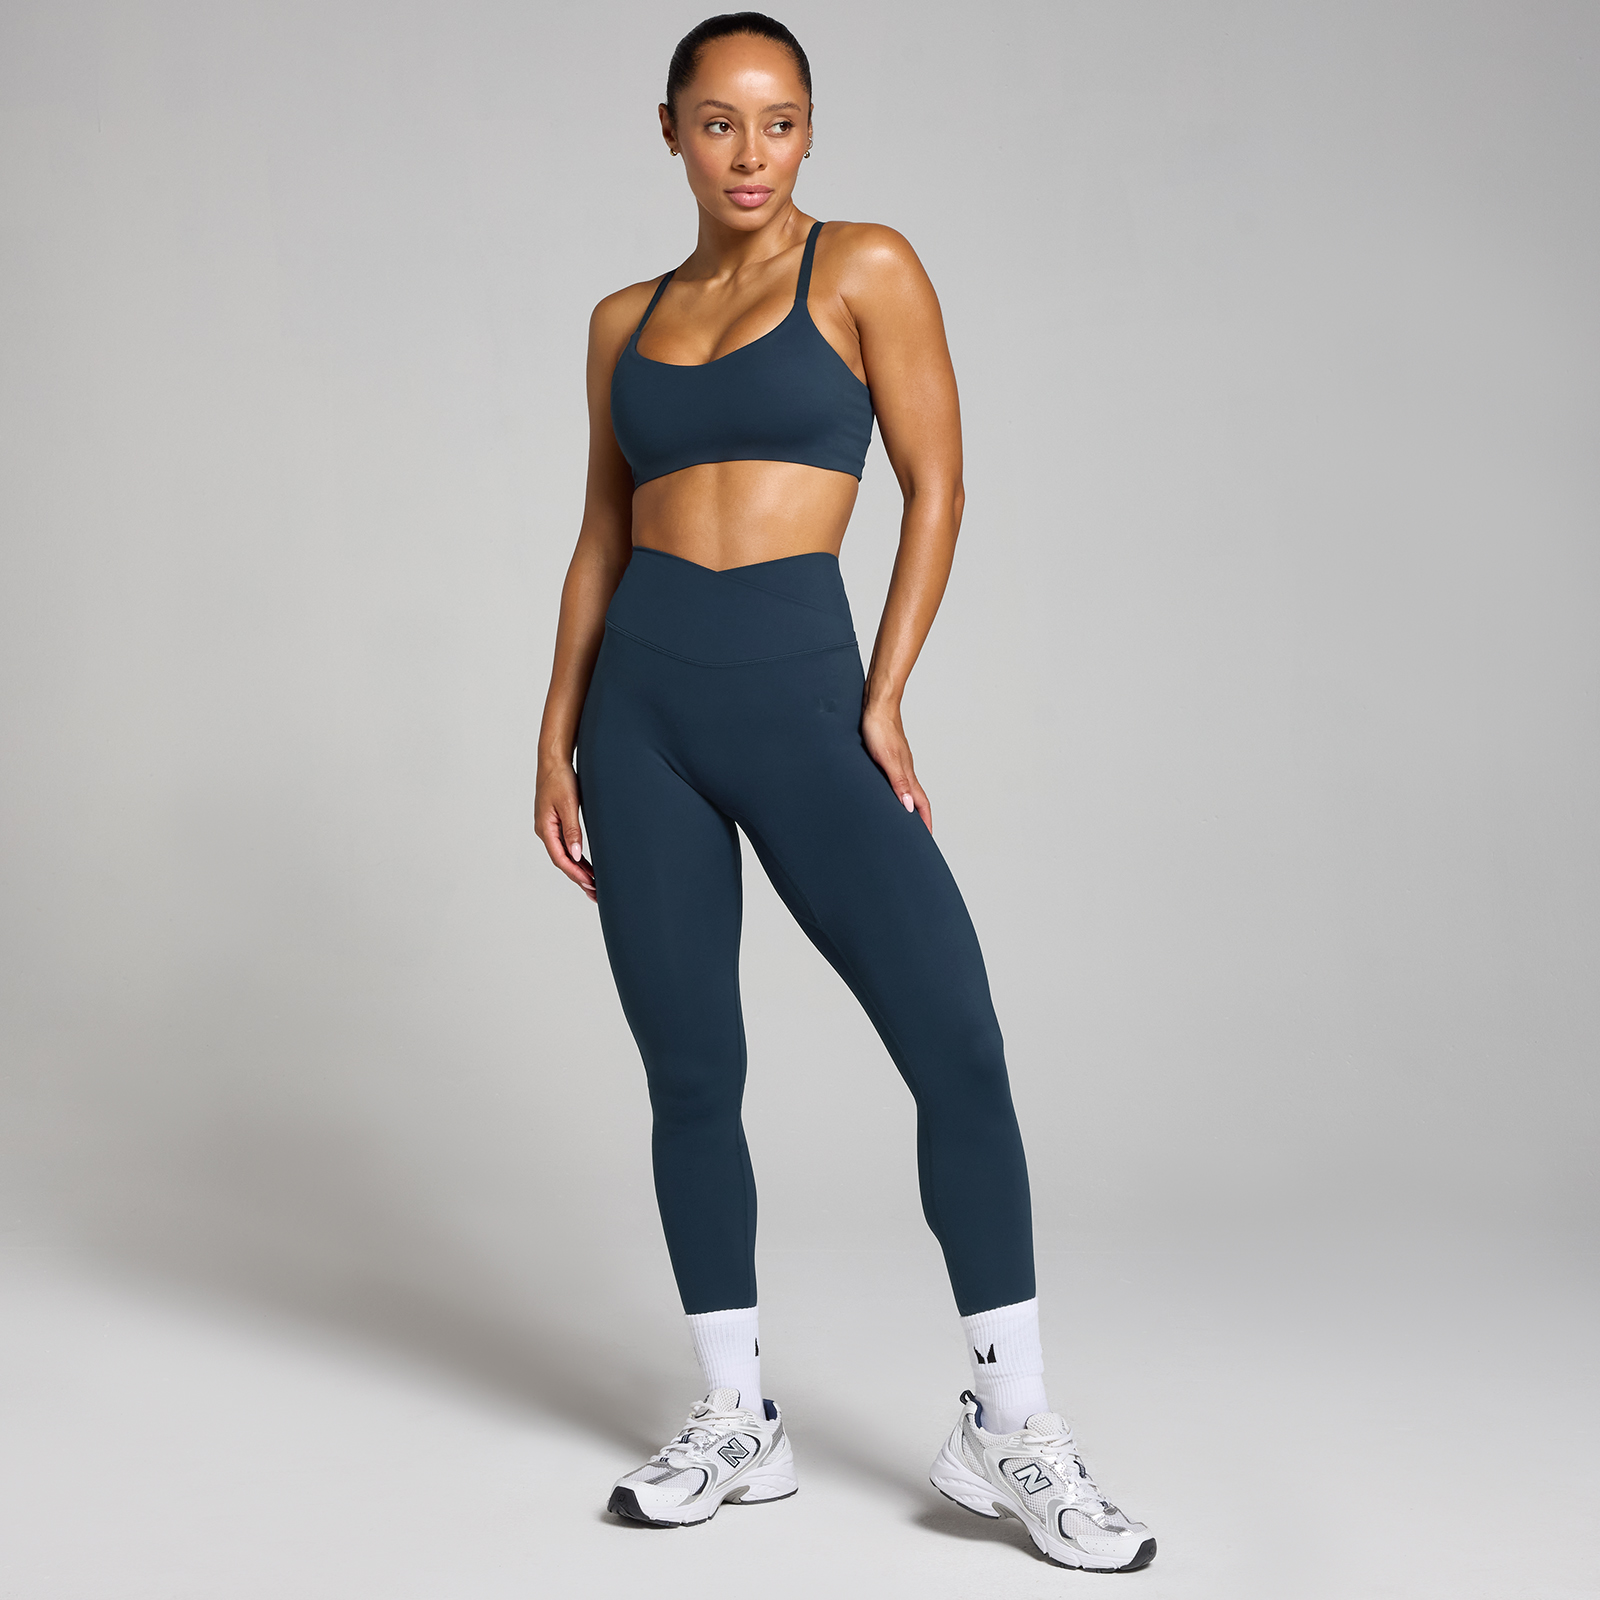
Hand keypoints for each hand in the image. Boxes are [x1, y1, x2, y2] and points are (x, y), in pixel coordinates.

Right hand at [535, 758, 596, 901]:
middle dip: (578, 877)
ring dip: (578, 870)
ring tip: (594, 884)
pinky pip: (566, 845)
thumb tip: (576, 855)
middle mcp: (545, 831)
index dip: (576, 873)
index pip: (561, 858)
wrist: (554, 761)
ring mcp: (549, 828)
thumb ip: (572, 830)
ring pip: (565, 855)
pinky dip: (577, 857)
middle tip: (595, 892)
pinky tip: (587, 865)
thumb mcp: (568, 804)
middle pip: (562, 861)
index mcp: (545, 828)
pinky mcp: (556, 823)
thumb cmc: (560, 779)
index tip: (590, 884)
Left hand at [860, 700, 931, 832]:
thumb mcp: (887, 760)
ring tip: (903, 817)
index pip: (921, 803)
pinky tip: (887, 791)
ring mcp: (898, 761)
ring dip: (908, 804)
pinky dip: (896, 791)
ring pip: (906, 788)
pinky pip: (895, 779)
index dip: (925, 821)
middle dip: (918, 817)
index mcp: (907, 773)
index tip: (928, 838)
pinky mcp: (888, 754)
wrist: (876, 704)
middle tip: (916, 834)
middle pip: (916, 798)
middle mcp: (905, 769)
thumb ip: (899, 784)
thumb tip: (910, 808)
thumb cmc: (880, 728)